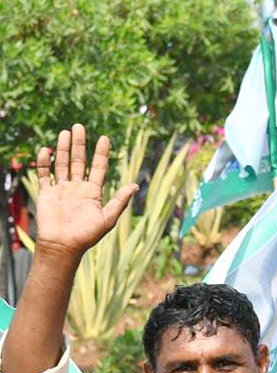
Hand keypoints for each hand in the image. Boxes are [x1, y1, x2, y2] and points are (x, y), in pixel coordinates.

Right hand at [33, 125, 137, 263]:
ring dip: (62, 148)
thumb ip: (120, 200)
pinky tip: (46, 151)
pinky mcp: (47, 193)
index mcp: (93, 191)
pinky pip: (45, 175)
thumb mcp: (108, 217)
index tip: (104, 138)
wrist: (64, 246)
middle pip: (79, 161)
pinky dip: (44, 163)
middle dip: (79, 144)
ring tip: (65, 132)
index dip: (101, 153)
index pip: (98, 167)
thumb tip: (136, 185)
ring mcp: (62, 189)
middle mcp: (78, 187)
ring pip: (62, 164)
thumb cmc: (87, 235)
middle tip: (79, 126)